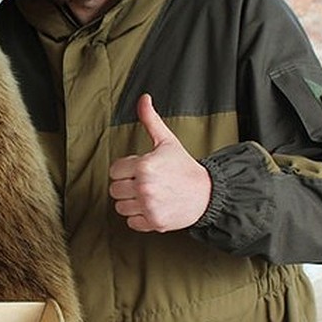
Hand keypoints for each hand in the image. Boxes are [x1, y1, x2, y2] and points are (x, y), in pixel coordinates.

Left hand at [108, 93, 211, 232]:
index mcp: (144, 165)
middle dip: (126, 185)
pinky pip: (131, 222)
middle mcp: (144, 186)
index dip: (126, 169)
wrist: (207, 194)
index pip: (114, 170)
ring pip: (120, 207)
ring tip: (148, 195)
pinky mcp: (154, 222)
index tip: (139, 169)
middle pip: (114, 190)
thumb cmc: (184, 167)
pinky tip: (152, 207)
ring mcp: (149, 206)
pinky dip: (139, 217)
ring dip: (131, 202)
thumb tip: (143, 98)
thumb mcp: (167, 141)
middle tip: (144, 182)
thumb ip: (150, 120)